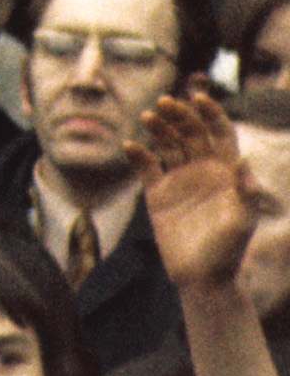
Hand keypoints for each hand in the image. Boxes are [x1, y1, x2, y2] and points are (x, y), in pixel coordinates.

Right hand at [134, 90, 260, 294]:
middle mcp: (203, 171)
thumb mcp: (243, 220)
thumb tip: (242, 159)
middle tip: (165, 103)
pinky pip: (146, 168)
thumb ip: (246, 191)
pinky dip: (138, 155)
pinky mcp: (158, 195)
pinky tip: (129, 145)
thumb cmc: (228, 250)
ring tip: (147, 116)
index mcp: (227, 172)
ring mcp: (180, 181)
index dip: (211, 114)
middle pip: (191, 133)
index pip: (220, 133)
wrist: (201, 277)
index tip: (198, 97)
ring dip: (159, 128)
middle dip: (180, 115)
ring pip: (168, 145)